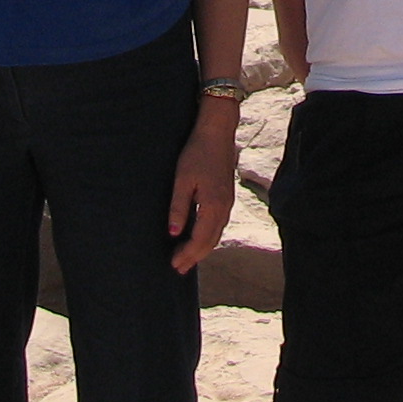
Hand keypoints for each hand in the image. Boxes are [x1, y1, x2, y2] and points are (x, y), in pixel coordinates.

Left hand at [167, 111, 239, 273]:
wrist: (217, 133)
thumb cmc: (197, 153)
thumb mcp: (182, 180)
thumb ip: (179, 208)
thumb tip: (174, 233)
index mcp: (213, 206)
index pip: (200, 240)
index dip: (187, 254)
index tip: (174, 264)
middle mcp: (224, 208)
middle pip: (211, 241)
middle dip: (195, 257)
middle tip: (179, 268)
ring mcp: (228, 203)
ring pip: (217, 234)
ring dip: (202, 248)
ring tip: (187, 257)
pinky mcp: (227, 197)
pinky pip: (219, 224)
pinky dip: (209, 236)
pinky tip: (199, 237)